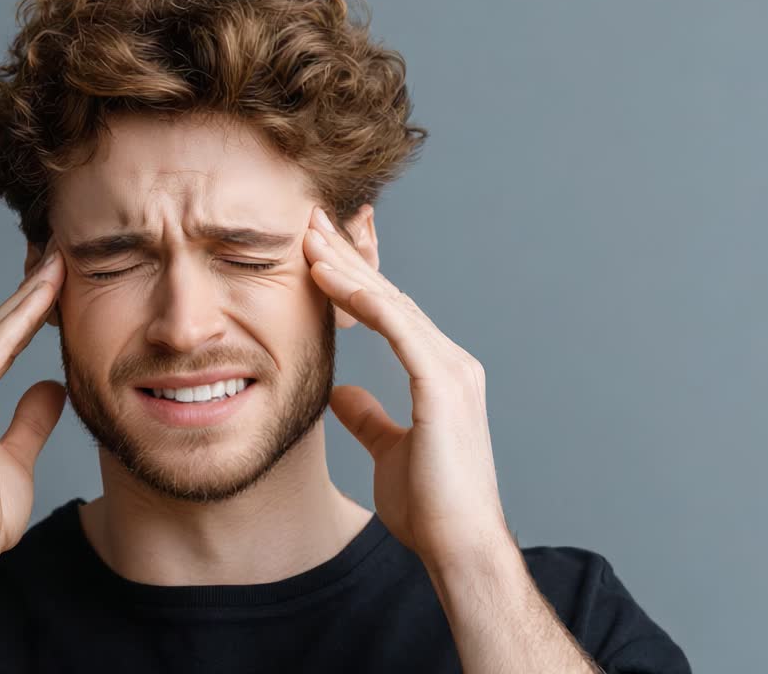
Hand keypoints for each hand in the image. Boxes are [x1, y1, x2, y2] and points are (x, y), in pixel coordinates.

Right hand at [0, 237, 66, 575]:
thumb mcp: (16, 457)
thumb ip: (30, 419)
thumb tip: (51, 388)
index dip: (24, 311)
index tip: (55, 283)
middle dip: (27, 289)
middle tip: (59, 253)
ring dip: (28, 293)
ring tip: (60, 260)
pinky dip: (22, 315)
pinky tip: (48, 292)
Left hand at [303, 206, 511, 567]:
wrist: (458, 546)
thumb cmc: (431, 507)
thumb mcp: (388, 451)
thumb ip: (369, 418)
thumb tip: (343, 393)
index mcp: (439, 375)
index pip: (390, 314)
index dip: (354, 280)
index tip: (318, 252)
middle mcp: (450, 363)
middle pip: (390, 296)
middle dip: (348, 257)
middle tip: (310, 222)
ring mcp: (450, 371)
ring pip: (391, 303)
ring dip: (347, 268)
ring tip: (309, 238)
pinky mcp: (442, 387)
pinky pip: (398, 329)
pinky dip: (363, 300)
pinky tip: (331, 278)